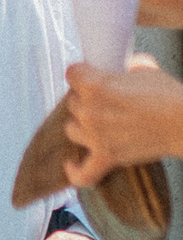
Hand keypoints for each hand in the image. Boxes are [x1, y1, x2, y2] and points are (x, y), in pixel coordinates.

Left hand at [64, 56, 182, 179]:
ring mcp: (96, 137)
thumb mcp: (145, 69)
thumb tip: (124, 69)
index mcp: (95, 85)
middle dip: (86, 99)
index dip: (82, 74)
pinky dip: (75, 171)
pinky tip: (70, 164)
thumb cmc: (168, 96)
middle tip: (106, 101)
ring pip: (72, 129)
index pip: (72, 74)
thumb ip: (125, 68)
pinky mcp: (108, 158)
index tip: (89, 75)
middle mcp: (90, 111)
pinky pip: (83, 172)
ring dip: (82, 126)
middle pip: (72, 102)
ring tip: (98, 123)